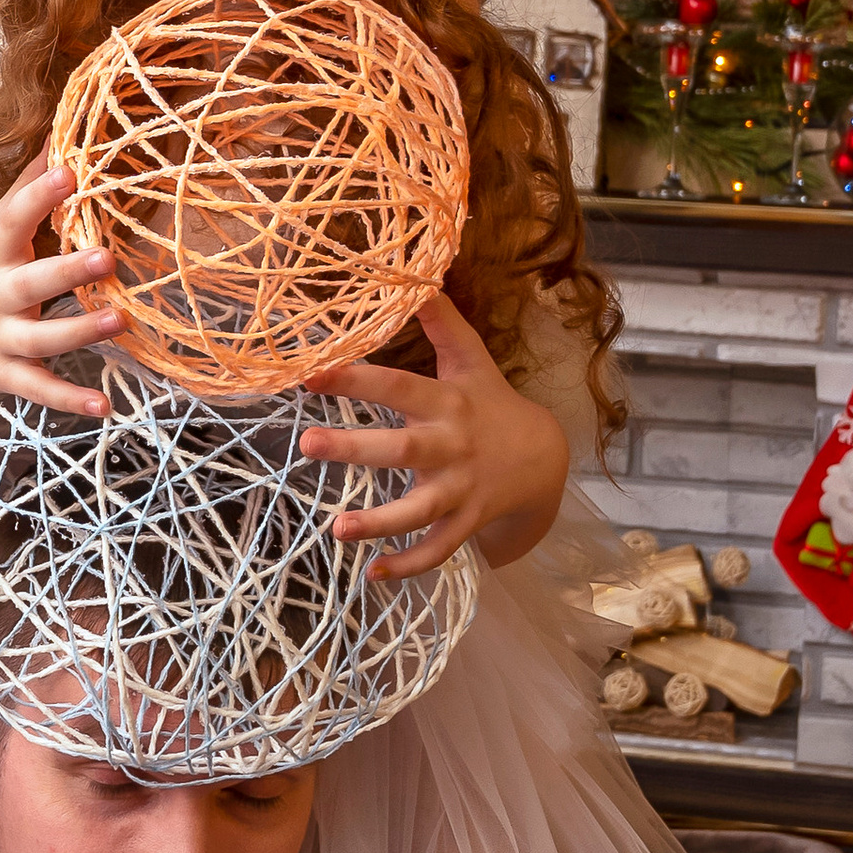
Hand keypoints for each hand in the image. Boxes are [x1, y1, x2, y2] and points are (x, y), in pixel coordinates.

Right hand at [0, 160, 120, 421]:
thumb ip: (27, 189)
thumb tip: (59, 132)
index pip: (12, 218)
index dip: (39, 195)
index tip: (70, 171)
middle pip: (30, 282)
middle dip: (67, 270)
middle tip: (108, 255)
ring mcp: (0, 338)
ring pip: (40, 338)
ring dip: (79, 331)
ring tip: (120, 319)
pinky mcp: (7, 375)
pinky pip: (39, 390)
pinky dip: (69, 401)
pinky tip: (104, 406)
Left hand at [301, 290, 568, 577]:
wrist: (545, 460)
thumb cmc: (491, 404)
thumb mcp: (472, 361)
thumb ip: (443, 323)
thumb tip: (419, 277)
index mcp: (446, 403)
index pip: (397, 386)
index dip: (355, 378)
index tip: (309, 373)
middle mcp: (451, 447)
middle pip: (402, 449)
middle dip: (355, 448)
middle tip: (307, 443)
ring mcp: (460, 490)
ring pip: (419, 511)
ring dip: (379, 523)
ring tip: (337, 529)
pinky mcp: (466, 523)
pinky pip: (438, 550)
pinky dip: (409, 567)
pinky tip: (372, 575)